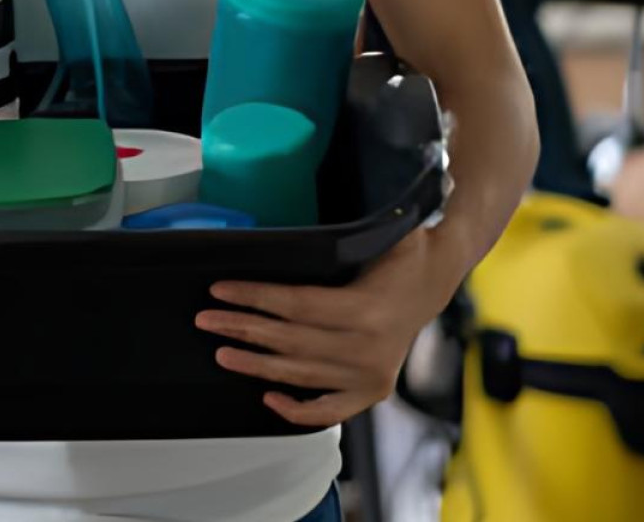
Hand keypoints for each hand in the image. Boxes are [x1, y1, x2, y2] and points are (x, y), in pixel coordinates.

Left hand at [200, 226, 459, 427]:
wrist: (436, 279)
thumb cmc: (400, 253)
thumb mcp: (374, 235)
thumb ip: (335, 238)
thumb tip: (278, 232)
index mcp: (366, 309)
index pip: (295, 305)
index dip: (254, 297)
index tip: (219, 290)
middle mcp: (368, 348)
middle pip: (290, 341)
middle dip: (243, 329)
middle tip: (207, 320)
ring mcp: (370, 375)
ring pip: (300, 374)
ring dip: (256, 365)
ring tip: (223, 353)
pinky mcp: (372, 391)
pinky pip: (329, 411)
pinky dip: (297, 410)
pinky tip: (267, 397)